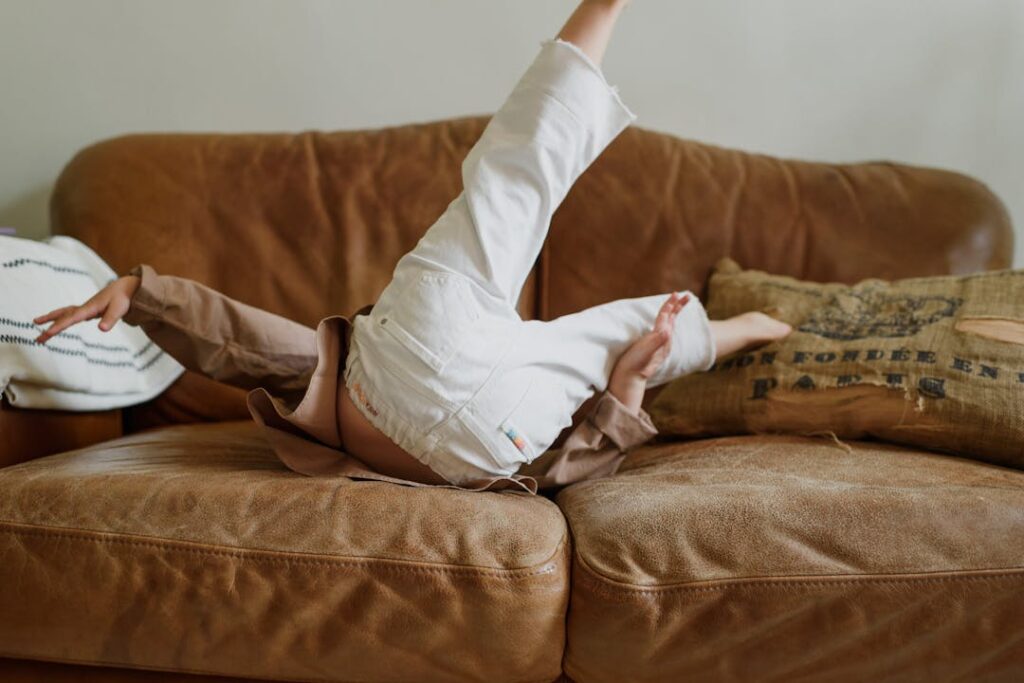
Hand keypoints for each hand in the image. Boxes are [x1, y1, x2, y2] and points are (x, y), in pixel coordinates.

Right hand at [33, 275, 140, 343]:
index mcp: (89, 308)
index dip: (59, 326)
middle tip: (37, 338)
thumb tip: (101, 329)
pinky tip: (60, 323)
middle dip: (49, 326)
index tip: (48, 333)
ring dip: (51, 319)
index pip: (71, 319)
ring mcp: (85, 309)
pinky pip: (71, 315)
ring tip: (37, 322)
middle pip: (63, 317)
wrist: (126, 287)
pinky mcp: (89, 310)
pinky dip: (62, 318)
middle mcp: (84, 308)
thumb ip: (110, 319)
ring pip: (64, 314)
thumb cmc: (123, 298)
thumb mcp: (119, 309)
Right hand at [608, 292, 689, 412]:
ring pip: (669, 325)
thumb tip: (668, 330)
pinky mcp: (654, 350)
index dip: (670, 304)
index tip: (676, 293)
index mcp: (661, 337)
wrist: (630, 380)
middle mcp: (663, 341)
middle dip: (678, 306)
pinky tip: (665, 326)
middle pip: (672, 319)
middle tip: (687, 296)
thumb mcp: (645, 351)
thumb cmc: (635, 364)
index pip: (667, 316)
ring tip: (677, 306)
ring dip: (673, 314)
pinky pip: (663, 332)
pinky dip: (666, 324)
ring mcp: (659, 346)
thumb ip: (657, 340)